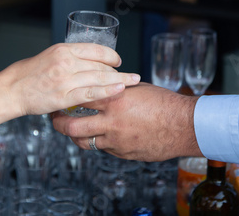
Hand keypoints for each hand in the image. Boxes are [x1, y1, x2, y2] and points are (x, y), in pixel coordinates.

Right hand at [0, 43, 140, 116]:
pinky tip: (120, 90)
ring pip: (99, 78)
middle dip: (118, 71)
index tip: (118, 61)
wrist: (11, 90)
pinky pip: (91, 93)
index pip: (95, 49)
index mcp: (63, 49)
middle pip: (100, 65)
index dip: (111, 56)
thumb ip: (68, 58)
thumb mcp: (48, 56)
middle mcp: (66, 61)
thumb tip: (86, 62)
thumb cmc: (27, 74)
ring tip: (134, 81)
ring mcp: (65, 79)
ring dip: (120, 80)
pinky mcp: (64, 96)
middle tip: (130, 75)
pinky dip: (108, 91)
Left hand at [52, 83, 201, 161]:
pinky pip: (103, 149)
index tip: (60, 95)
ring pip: (85, 141)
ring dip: (76, 135)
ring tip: (73, 129)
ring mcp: (117, 140)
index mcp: (115, 100)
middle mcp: (112, 122)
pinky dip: (99, 141)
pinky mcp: (123, 153)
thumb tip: (103, 85)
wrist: (184, 126)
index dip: (67, 95)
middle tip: (54, 118)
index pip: (81, 96)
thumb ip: (117, 89)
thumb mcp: (137, 88)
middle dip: (59, 123)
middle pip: (73, 125)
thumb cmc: (164, 103)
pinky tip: (100, 135)